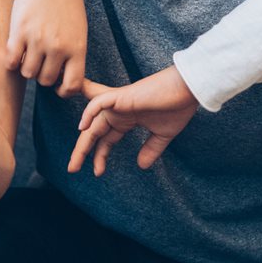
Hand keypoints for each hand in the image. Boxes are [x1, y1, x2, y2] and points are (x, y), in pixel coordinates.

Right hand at [7, 0, 86, 96]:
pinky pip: (12, 60)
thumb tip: (62, 80)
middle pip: (45, 80)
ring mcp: (38, 40)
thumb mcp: (78, 30)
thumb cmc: (66, 3)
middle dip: (42, 75)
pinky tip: (15, 51)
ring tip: (29, 53)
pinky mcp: (19, 31)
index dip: (64, 91)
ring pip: (28, 72)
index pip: (72, 85)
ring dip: (26, 67)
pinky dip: (11, 61)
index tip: (58, 87)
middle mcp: (58, 46)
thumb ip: (72, 54)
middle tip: (41, 62)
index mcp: (77, 47)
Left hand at [67, 66, 198, 175]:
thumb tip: (142, 166)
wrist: (189, 89)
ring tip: (75, 162)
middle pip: (93, 131)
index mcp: (126, 119)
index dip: (100, 155)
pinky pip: (99, 102)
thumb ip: (151, 149)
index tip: (97, 173)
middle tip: (72, 169)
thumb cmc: (178, 106)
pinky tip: (82, 127)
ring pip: (91, 120)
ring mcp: (119, 103)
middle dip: (82, 150)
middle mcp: (119, 111)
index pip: (106, 138)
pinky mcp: (123, 95)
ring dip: (82, 141)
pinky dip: (89, 113)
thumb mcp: (163, 134)